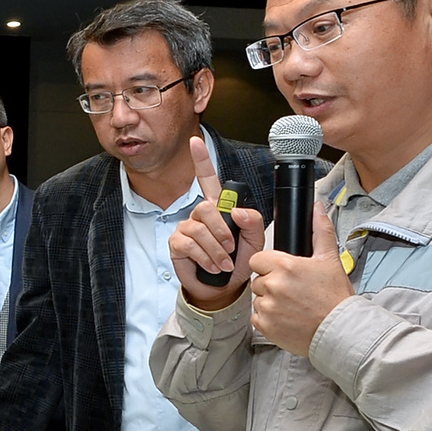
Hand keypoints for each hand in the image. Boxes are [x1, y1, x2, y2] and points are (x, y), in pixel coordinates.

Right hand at [169, 137, 262, 309]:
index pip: (208, 179)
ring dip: (215, 248)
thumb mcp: (254, 241)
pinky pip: (189, 244)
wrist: (223, 288)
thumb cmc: (237, 262)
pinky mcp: (177, 244)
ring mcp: (187, 228)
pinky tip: (211, 266)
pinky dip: (204, 257)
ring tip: (223, 263)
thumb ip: (253, 223)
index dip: (201, 160)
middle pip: (206, 208)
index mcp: (219, 208)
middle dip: (221, 230)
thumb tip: (238, 210)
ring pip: (199, 228)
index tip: (195, 142)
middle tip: (231, 248)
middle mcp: (200, 215)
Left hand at [249, 205, 351, 357]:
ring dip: (270, 301)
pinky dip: (268, 319)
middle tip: (292, 291)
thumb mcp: (330, 260)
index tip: (282, 272)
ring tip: (292, 306)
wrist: (339, 330)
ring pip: (258, 299)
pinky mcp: (264, 326)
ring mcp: (267, 307)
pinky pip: (257, 318)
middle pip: (258, 279)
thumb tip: (318, 209)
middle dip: (271, 284)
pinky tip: (287, 318)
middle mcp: (272, 285)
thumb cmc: (335, 298)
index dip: (269, 265)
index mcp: (284, 266)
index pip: (258, 259)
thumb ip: (320, 231)